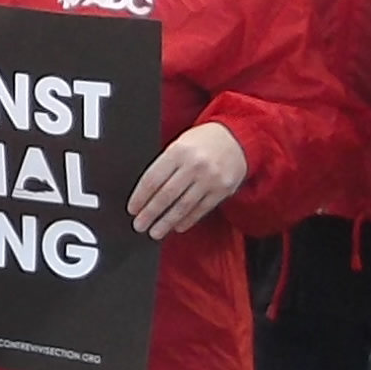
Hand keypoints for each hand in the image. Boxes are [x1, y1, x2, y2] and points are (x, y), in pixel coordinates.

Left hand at [129, 118, 248, 236]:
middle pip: (166, 195)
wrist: (237, 137)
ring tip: (155, 232)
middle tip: (139, 225)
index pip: (153, 179)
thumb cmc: (203, 142)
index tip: (132, 209)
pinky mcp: (222, 190)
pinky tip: (177, 226)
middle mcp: (194, 165)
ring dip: (166, 222)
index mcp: (178, 151)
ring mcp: (210, 178)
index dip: (140, 197)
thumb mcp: (180, 144)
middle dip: (150, 213)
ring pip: (183, 206)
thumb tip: (145, 193)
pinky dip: (187, 220)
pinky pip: (201, 209)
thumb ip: (165, 165)